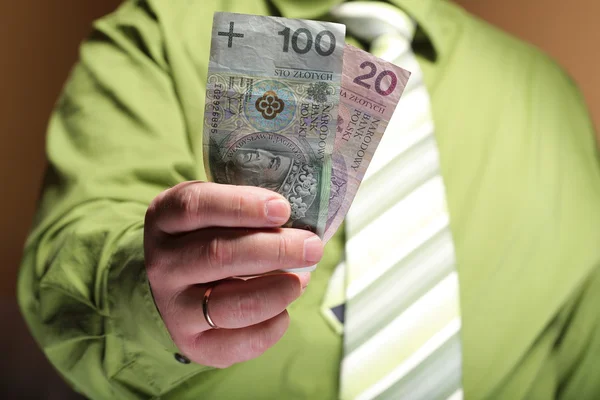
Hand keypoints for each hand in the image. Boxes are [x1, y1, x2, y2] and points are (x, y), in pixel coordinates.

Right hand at [144, 181, 323, 367]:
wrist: (177, 288)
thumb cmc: (209, 238)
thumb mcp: (215, 212)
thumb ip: (248, 210)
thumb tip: (302, 224)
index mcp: (164, 219)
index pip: (195, 207)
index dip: (241, 205)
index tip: (282, 209)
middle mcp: (161, 263)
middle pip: (218, 254)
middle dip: (275, 250)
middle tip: (311, 247)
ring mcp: (173, 307)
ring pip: (228, 303)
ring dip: (276, 291)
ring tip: (300, 280)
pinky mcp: (192, 344)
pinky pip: (237, 342)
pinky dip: (271, 326)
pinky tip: (284, 310)